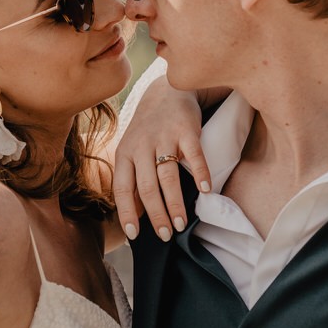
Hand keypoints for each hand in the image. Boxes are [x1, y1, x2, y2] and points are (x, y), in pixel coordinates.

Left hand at [114, 77, 211, 240]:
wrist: (167, 92)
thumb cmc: (148, 130)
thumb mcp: (132, 151)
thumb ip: (131, 180)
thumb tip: (135, 214)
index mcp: (125, 153)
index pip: (122, 188)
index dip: (127, 212)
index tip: (133, 234)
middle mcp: (142, 146)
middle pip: (147, 187)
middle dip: (156, 214)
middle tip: (165, 235)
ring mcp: (164, 138)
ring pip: (168, 177)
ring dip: (175, 203)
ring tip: (182, 224)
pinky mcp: (186, 131)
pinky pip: (194, 156)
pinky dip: (201, 174)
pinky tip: (206, 192)